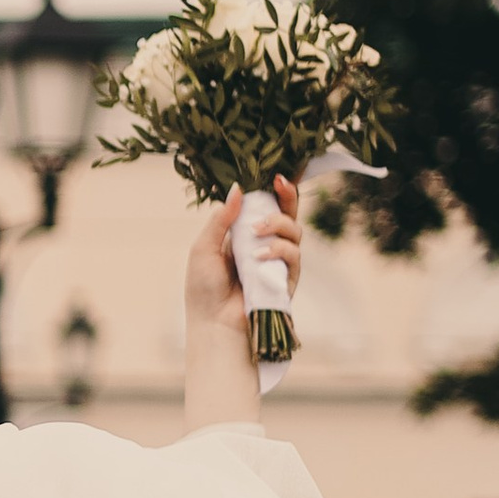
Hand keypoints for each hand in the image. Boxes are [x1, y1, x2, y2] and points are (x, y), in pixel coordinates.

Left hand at [184, 178, 301, 337]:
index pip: (265, 207)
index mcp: (244, 235)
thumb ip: (221, 219)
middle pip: (288, 213)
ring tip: (256, 232)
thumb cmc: (203, 288)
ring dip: (277, 224)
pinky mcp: (287, 279)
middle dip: (288, 196)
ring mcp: (278, 262)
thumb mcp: (204, 247)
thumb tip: (237, 189)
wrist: (213, 322)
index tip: (276, 175)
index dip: (274, 191)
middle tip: (279, 184)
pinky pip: (294, 255)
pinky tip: (260, 255)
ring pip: (294, 230)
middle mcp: (265, 245)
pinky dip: (278, 249)